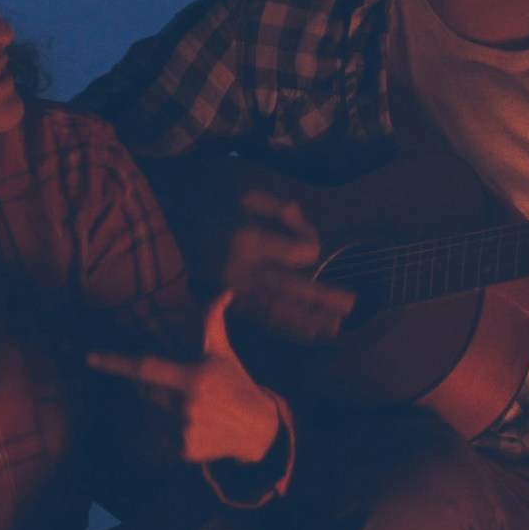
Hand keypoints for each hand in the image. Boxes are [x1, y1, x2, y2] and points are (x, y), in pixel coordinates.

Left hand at [87, 292, 289, 464]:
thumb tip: (224, 292)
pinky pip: (159, 432)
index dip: (115, 363)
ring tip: (190, 406)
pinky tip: (193, 423)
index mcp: (193, 378)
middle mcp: (185, 406)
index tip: (90, 358)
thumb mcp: (224, 353)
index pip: (145, 367)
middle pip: (144, 390)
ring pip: (150, 412)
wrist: (258, 430)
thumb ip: (213, 322)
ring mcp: (183, 430)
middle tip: (172, 382)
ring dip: (159, 405)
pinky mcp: (183, 450)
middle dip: (149, 384)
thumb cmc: (236, 384)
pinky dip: (168, 426)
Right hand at [219, 187, 354, 342]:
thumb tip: (311, 238)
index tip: (309, 243)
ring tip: (336, 327)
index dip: (310, 247)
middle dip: (323, 299)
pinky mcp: (229, 302)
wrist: (177, 228)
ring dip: (308, 321)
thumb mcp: (250, 196)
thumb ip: (284, 212)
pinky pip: (262, 320)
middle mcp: (241, 270)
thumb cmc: (219, 208)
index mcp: (249, 240)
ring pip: (277, 311)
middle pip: (290, 290)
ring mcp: (234, 291)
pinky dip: (287, 329)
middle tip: (351, 304)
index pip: (297, 254)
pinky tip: (310, 333)